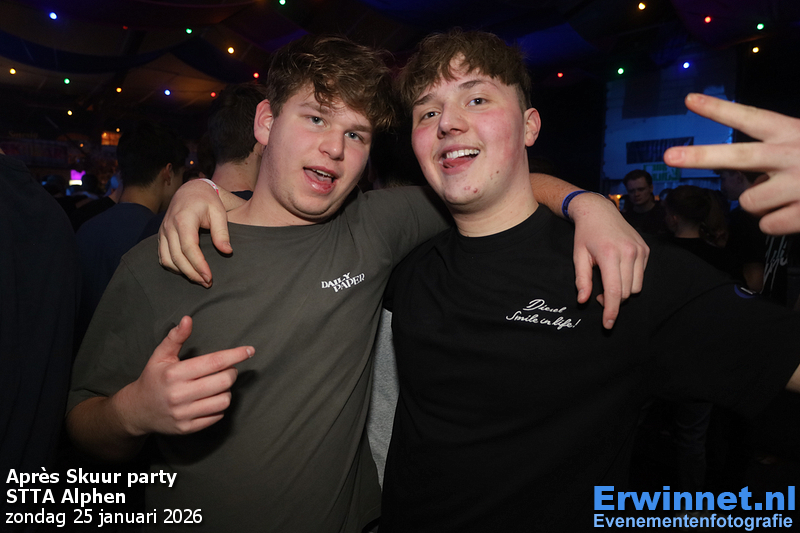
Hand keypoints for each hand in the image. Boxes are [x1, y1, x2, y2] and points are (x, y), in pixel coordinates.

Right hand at [113, 316, 253, 435]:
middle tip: (227, 369)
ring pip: (223, 400)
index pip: (214, 362)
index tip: (249, 350)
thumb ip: (175, 337)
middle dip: (231, 372)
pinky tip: (211, 399)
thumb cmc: (153, 379)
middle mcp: (179, 395)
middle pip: (223, 381)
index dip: (235, 355)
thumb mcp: (160, 356)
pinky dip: (219, 406)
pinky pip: (217, 416)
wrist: (137, 410)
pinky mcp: (187, 428)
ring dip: (227, 390)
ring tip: (218, 385)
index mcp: (174, 374)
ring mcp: (183, 413)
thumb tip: (187, 319)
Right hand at [158, 179, 231, 286]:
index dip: (198, 264)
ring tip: (199, 280)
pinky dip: (173, 267)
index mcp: (184, 219)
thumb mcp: (219, 212)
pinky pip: (163, 256)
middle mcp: (169, 227)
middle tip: (207, 283)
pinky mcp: (161, 236)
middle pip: (177, 257)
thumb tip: (227, 251)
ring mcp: (163, 232)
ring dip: (182, 273)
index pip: (189, 247)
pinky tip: (187, 271)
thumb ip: (222, 232)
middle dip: (192, 273)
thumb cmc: (207, 201)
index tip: (209, 277)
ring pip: (167, 259)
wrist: (190, 191)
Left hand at [570, 193, 648, 328]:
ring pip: (636, 287)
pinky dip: (630, 280)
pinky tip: (617, 270)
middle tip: (597, 294)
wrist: (599, 211)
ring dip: (623, 291)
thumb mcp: (578, 256)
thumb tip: (583, 301)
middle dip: (613, 300)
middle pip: (626, 292)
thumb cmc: (585, 234)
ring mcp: (640, 251)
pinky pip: (641, 276)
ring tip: (608, 282)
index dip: (611, 311)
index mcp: (609, 255)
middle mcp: (629, 252)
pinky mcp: (646, 250)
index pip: (614, 291)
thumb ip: (582, 280)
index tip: (608, 324)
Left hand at [664, 93, 799, 234]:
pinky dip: (778, 223)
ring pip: (748, 202)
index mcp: (793, 132)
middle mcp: (793, 154)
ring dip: (759, 205)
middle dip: (700, 155)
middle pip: (737, 155)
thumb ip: (775, 153)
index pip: (750, 117)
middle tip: (669, 155)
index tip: (689, 100)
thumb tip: (745, 177)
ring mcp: (799, 184)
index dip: (718, 110)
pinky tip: (798, 212)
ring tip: (786, 196)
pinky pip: (767, 225)